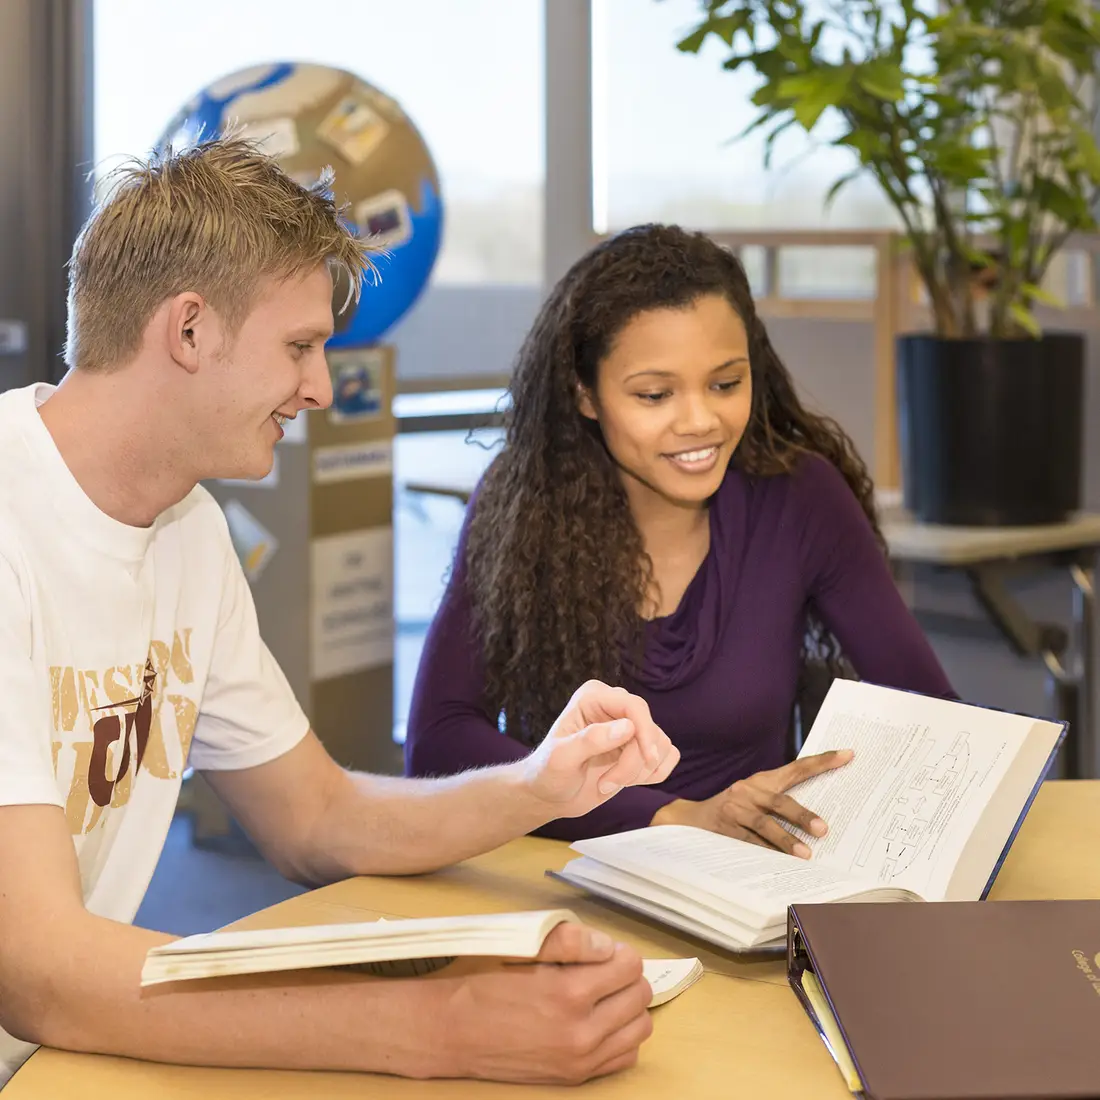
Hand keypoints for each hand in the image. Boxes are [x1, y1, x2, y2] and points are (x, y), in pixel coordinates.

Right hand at [443, 921, 652, 1083]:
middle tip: (601, 969)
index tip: (599, 951)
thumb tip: (607, 945)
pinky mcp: (575, 1077)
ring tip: (602, 994)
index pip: (629, 965)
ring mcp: (580, 1059)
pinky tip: (597, 1021)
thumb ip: (569, 940)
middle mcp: (580, 1032)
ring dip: (627, 1005)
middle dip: (625, 975)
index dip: (617, 951)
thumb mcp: (519, 946)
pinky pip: (625, 1056)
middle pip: (640, 994)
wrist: (452, 1030)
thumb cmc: (482, 981)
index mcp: (568, 993)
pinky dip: (620, 1035)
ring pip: (639, 1027)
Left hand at [522, 680, 679, 817]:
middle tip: (606, 784)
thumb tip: (628, 727)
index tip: (648, 758)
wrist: (551, 795)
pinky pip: (668, 757)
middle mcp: (615, 706)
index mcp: (594, 697)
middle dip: (634, 762)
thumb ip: (591, 740)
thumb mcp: (561, 758)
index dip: (645, 732)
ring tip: (607, 783)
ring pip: (661, 746)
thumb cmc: (549, 773)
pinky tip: (625, 782)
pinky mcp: (641, 747)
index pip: (634, 706)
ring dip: (639, 773)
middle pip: (649, 729)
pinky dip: (652, 775)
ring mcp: (630, 727)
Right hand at [651, 750, 853, 857]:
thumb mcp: (755, 798)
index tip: (847, 755)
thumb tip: (820, 821)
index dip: (822, 761)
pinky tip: (778, 864)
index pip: (796, 769)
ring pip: (764, 824)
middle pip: (780, 801)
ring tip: (805, 855)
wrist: (690, 819)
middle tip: (824, 830)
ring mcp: (735, 810)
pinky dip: (765, 853)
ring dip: (785, 840)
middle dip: (803, 816)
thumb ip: (781, 802)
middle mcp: (748, 791)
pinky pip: (749, 843)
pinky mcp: (724, 829)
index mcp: (761, 781)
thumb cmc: (733, 810)